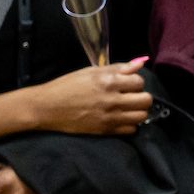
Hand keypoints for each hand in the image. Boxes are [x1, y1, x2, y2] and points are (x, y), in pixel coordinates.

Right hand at [27, 57, 153, 135]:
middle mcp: (112, 99)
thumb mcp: (91, 71)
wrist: (47, 107)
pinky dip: (129, 124)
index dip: (135, 82)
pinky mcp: (106, 130)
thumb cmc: (67, 86)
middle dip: (141, 96)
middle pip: (146, 100)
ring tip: (127, 108)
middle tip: (131, 96)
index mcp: (108, 81)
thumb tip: (140, 62)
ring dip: (138, 111)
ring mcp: (110, 117)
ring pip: (142, 116)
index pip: (139, 82)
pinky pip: (131, 130)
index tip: (127, 84)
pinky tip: (120, 118)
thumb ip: (117, 68)